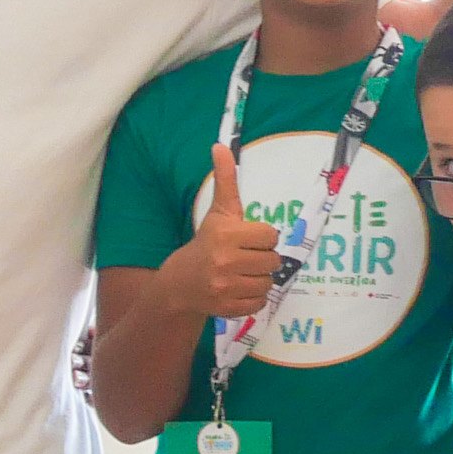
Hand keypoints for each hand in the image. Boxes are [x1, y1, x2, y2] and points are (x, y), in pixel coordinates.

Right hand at [163, 143, 283, 320]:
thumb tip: (220, 145)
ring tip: (243, 273)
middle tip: (245, 257)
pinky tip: (239, 288)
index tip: (247, 239)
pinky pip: (260, 302)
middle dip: (262, 259)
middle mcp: (225, 260)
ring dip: (259, 278)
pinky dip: (253, 297)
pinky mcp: (228, 307)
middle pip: (273, 261)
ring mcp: (226, 287)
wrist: (179, 283)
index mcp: (225, 234)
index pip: (270, 236)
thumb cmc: (206, 242)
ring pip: (268, 282)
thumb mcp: (217, 211)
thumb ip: (225, 179)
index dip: (262, 237)